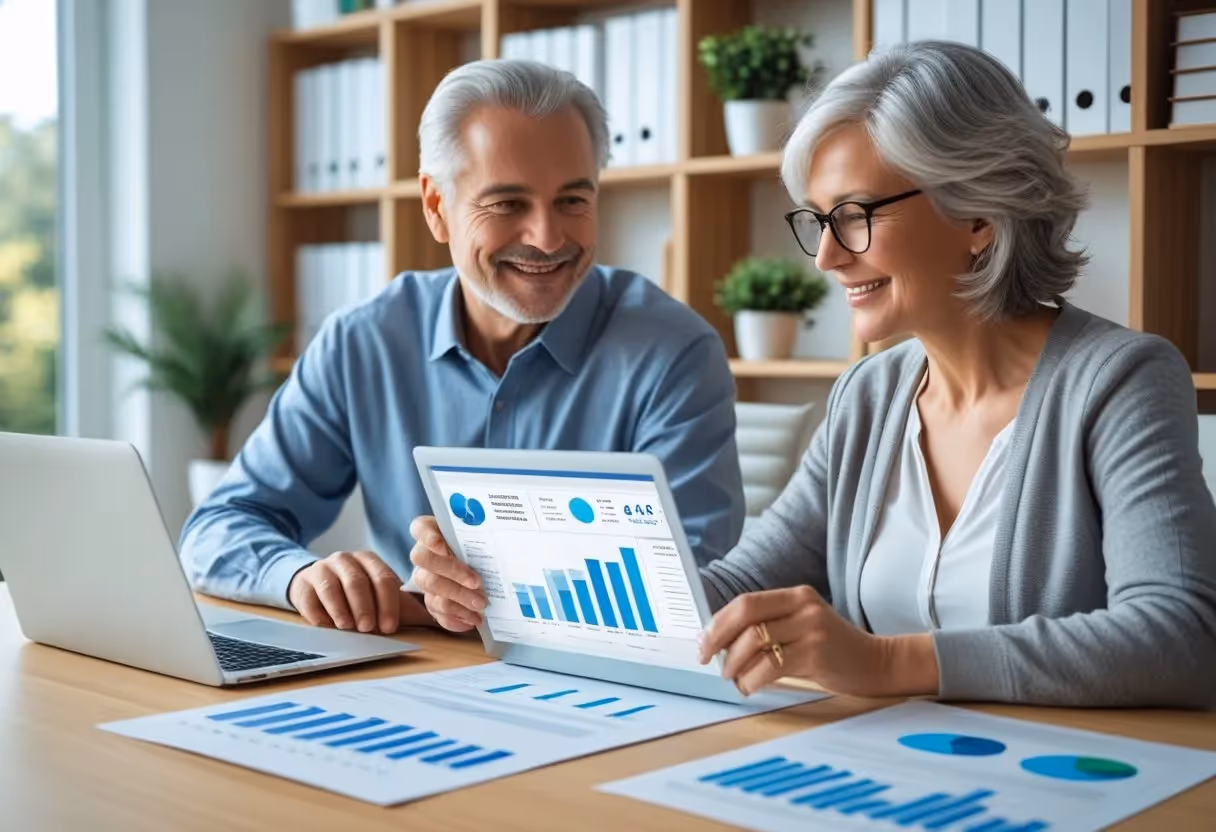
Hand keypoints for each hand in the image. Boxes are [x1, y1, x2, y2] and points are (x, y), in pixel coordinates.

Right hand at [287, 550, 427, 633]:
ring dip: (341, 608)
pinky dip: (318, 612)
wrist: (319, 587)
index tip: (389, 627)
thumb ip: (413, 609)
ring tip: (348, 627)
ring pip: (332, 586)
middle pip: (357, 581)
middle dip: (364, 607)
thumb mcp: (386, 601)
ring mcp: (323, 569)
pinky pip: (309, 596)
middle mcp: (346, 560)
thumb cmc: (361, 597)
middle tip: (369, 628)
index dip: (388, 604)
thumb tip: (449, 620)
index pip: (383, 579)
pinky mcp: (303, 583)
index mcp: (371, 561)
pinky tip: (325, 625)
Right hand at [409, 516, 487, 632]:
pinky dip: (455, 618)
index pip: (420, 528)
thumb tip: (504, 542)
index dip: (427, 536)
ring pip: (432, 588)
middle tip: (477, 583)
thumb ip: (483, 536)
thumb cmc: (481, 546)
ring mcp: (424, 577)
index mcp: (433, 531)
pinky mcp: (430, 599)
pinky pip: (436, 611)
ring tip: (481, 605)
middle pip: (424, 560)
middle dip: (452, 572)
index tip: (441, 545)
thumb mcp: (482, 536)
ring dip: (458, 599)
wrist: (481, 566)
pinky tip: (472, 620)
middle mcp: (424, 554)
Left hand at [696, 586, 938, 697]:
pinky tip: (749, 686)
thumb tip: (719, 642)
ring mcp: (811, 627)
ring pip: (755, 642)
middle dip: (719, 638)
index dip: (718, 622)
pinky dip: (752, 679)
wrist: (875, 663)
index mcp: (795, 595)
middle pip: (746, 615)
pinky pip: (771, 666)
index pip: (745, 602)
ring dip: (735, 664)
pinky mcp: (816, 653)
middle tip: (708, 660)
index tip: (704, 642)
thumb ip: (769, 627)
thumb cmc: (830, 649)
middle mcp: (803, 605)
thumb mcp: (801, 626)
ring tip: (734, 678)